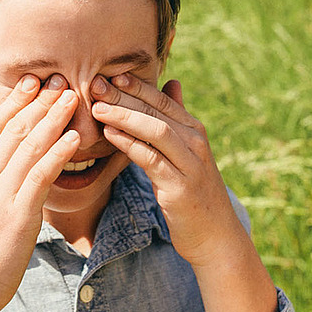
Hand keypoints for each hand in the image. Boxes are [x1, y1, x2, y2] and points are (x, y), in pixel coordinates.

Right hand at [0, 74, 80, 311]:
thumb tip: (3, 154)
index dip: (16, 101)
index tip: (34, 81)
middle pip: (14, 128)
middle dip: (40, 102)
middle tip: (61, 80)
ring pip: (30, 145)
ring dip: (54, 118)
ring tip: (73, 98)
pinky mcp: (17, 214)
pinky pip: (41, 175)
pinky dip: (59, 153)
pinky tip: (74, 139)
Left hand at [90, 74, 240, 266]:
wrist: (215, 235)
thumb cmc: (193, 191)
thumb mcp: (187, 151)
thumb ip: (177, 118)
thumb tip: (172, 82)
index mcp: (194, 130)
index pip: (162, 100)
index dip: (136, 86)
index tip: (110, 75)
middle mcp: (195, 142)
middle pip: (156, 111)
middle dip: (125, 96)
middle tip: (96, 84)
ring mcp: (190, 164)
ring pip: (156, 130)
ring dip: (125, 116)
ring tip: (98, 108)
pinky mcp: (180, 187)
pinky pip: (151, 159)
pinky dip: (130, 144)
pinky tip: (110, 135)